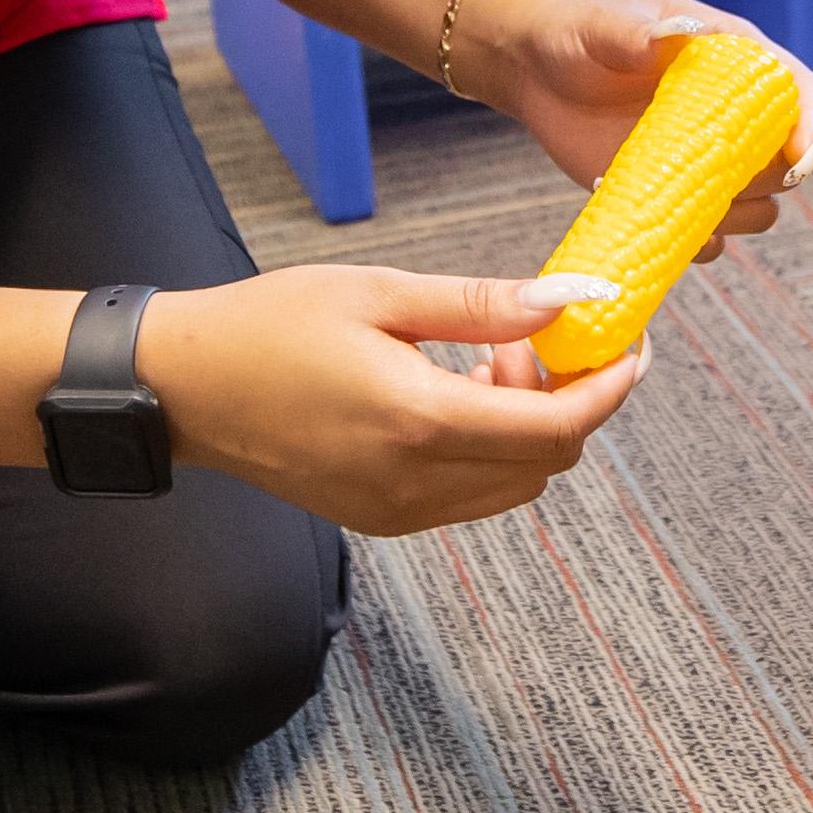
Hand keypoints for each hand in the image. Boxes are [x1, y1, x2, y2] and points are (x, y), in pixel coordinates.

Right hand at [144, 265, 647, 536]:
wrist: (184, 388)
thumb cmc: (272, 325)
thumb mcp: (382, 293)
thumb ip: (485, 305)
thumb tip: (574, 301)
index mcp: (418, 422)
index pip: (556, 428)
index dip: (608, 389)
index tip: (628, 345)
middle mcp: (413, 483)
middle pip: (547, 464)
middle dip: (564, 401)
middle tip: (523, 341)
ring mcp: (395, 511)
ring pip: (514, 486)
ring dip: (526, 429)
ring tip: (479, 365)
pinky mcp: (379, 519)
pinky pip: (469, 496)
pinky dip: (487, 450)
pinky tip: (447, 396)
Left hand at [469, 0, 812, 239]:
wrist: (536, 67)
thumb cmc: (579, 29)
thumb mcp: (604, 25)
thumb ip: (639, 34)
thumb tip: (679, 36)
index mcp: (732, 59)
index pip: (795, 87)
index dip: (809, 121)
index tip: (801, 153)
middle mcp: (730, 115)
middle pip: (786, 160)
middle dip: (774, 179)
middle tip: (727, 181)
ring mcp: (704, 161)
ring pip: (756, 207)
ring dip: (738, 217)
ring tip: (683, 204)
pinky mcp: (673, 196)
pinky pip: (706, 236)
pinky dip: (694, 244)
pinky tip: (655, 229)